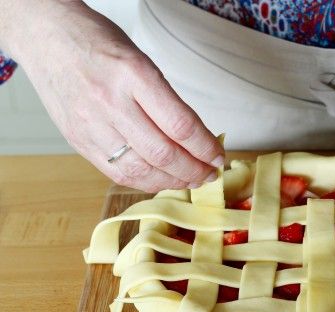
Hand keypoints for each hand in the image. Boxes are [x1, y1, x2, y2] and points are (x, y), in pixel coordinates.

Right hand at [3, 1, 222, 191]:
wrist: (45, 37)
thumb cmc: (98, 43)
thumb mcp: (142, 60)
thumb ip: (166, 101)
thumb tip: (197, 139)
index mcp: (133, 74)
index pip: (181, 125)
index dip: (206, 147)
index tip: (218, 155)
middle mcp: (111, 102)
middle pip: (164, 153)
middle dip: (194, 170)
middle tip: (210, 174)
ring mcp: (91, 124)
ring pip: (141, 170)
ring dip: (173, 180)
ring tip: (191, 180)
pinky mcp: (78, 140)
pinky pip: (117, 173)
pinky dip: (145, 181)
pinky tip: (162, 180)